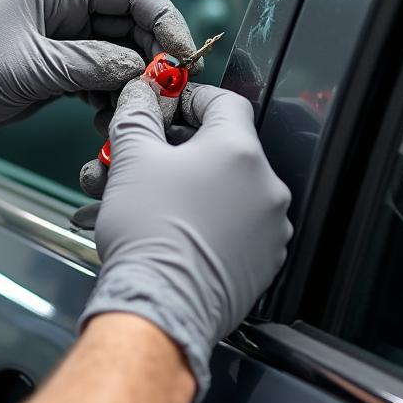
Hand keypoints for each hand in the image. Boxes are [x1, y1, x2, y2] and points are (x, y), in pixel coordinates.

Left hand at [0, 0, 196, 151]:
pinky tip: (109, 115)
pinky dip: (112, 93)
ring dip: (134, 78)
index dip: (163, 17)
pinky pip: (102, 73)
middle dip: (153, 52)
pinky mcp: (61, 64)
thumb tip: (142, 68)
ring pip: (120, 50)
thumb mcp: (32, 67)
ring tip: (137, 108)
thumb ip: (91, 64)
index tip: (182, 52)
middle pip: (131, 20)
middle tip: (168, 88)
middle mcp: (65, 4)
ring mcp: (64, 35)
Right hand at [77, 79, 292, 401]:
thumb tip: (140, 95)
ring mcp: (270, 227)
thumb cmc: (149, 230)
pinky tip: (170, 227)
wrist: (161, 306)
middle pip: (222, 149)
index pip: (226, 101)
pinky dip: (206, 220)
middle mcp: (266, 185)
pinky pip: (235, 226)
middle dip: (177, 150)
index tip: (168, 106)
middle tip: (142, 158)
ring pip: (225, 190)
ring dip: (188, 186)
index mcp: (240, 150)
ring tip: (145, 199)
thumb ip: (137, 116)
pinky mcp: (265, 262)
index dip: (192, 99)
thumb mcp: (132, 159)